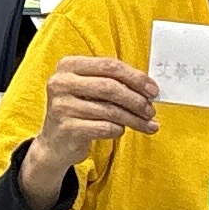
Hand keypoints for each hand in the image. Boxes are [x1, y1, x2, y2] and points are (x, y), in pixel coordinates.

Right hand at [22, 52, 155, 193]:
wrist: (55, 143)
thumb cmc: (79, 112)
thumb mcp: (89, 90)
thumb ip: (112, 82)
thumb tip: (148, 88)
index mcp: (69, 65)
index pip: (109, 65)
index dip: (135, 77)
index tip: (153, 90)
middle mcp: (62, 83)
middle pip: (110, 87)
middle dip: (136, 100)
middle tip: (151, 110)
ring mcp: (62, 106)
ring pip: (110, 110)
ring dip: (134, 118)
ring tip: (147, 124)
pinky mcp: (67, 128)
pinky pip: (105, 128)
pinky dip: (118, 130)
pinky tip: (121, 131)